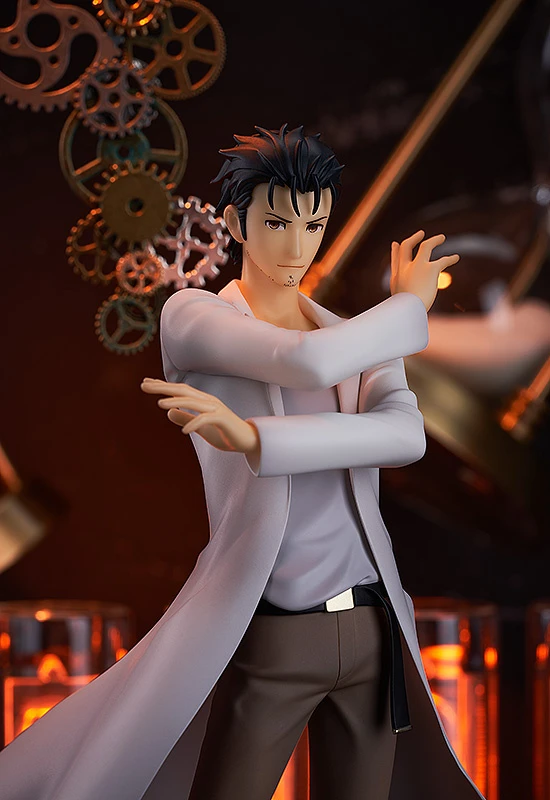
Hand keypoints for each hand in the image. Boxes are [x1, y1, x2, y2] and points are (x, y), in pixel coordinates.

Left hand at [140, 378, 259, 455]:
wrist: (248, 440)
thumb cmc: (224, 433)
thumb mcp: (200, 427)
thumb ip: (185, 418)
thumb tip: (168, 412)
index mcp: (202, 401)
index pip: (180, 390)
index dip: (163, 386)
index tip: (146, 383)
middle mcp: (208, 401)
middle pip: (183, 390)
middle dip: (163, 387)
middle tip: (144, 385)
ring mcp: (216, 409)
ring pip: (193, 402)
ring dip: (176, 401)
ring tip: (160, 404)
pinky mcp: (222, 420)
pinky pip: (206, 420)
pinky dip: (194, 424)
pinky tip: (184, 431)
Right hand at [390, 230, 459, 311]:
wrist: (407, 311)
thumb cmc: (403, 313)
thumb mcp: (398, 305)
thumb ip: (401, 302)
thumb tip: (404, 312)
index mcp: (396, 277)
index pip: (395, 260)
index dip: (396, 251)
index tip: (396, 244)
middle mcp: (405, 268)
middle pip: (407, 247)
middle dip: (414, 239)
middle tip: (421, 233)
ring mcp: (417, 266)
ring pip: (426, 246)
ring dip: (434, 240)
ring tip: (442, 238)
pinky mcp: (430, 269)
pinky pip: (443, 261)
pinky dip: (450, 259)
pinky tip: (456, 258)